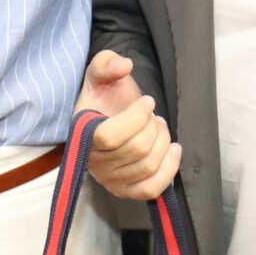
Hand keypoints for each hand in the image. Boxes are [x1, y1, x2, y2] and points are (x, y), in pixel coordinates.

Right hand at [79, 50, 180, 199]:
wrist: (110, 118)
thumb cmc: (106, 96)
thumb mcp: (102, 72)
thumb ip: (107, 63)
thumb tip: (123, 66)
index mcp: (82, 134)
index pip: (110, 136)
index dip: (136, 118)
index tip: (147, 101)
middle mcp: (93, 163)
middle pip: (137, 149)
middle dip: (154, 126)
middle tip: (154, 115)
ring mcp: (110, 180)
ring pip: (148, 165)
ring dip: (163, 141)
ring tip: (159, 127)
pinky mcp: (126, 191)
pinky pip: (152, 189)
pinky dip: (169, 169)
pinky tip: (173, 149)